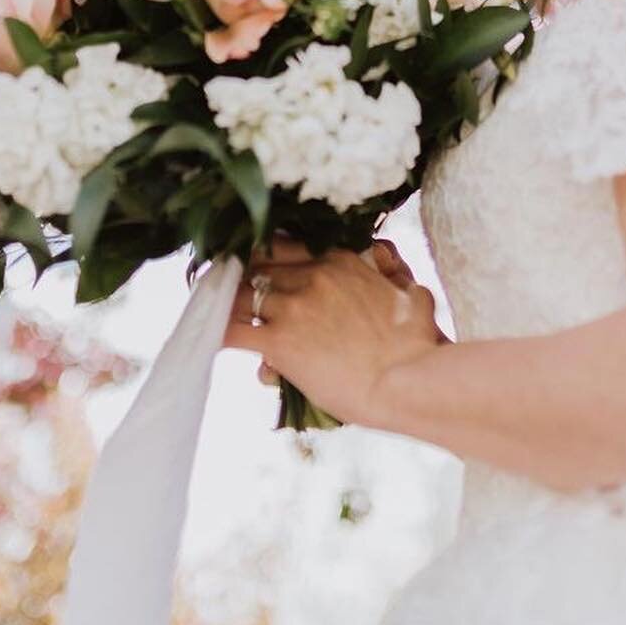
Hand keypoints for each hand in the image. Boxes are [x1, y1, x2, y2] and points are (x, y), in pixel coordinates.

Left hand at [222, 237, 441, 426]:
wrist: (411, 379)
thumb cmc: (419, 341)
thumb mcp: (410, 290)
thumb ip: (391, 272)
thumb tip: (391, 266)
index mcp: (340, 260)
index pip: (284, 245)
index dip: (263, 253)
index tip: (251, 260)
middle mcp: (311, 275)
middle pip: (258, 268)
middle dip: (240, 277)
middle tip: (223, 284)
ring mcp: (293, 308)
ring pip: (241, 296)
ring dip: (226, 304)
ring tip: (212, 309)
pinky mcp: (279, 343)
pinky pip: (232, 332)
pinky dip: (217, 333)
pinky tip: (207, 336)